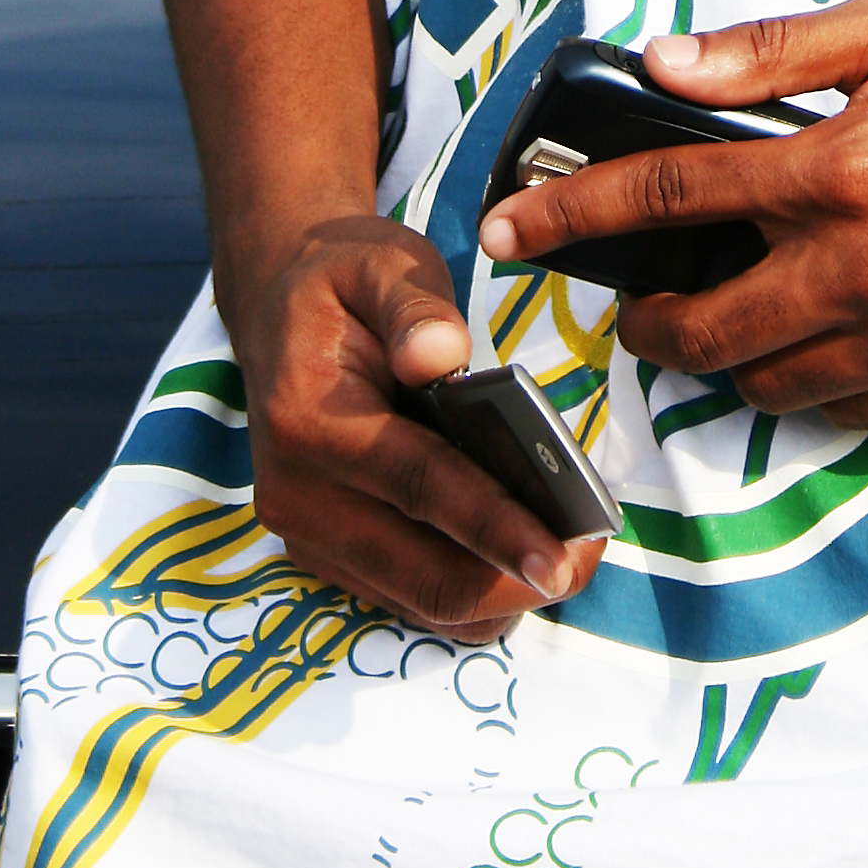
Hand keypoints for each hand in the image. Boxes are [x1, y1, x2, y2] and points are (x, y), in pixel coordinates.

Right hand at [228, 213, 606, 637]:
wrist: (278, 310)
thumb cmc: (343, 282)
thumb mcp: (380, 264)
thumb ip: (413, 307)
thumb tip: (443, 356)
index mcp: (309, 422)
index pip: (421, 487)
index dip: (497, 527)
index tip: (561, 558)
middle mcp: (300, 498)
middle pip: (426, 574)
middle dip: (514, 579)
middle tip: (588, 556)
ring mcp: (308, 536)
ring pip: (423, 602)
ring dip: (500, 592)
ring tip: (567, 551)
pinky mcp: (327, 555)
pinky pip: (410, 596)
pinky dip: (471, 587)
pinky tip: (516, 547)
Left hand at [477, 0, 867, 428]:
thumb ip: (770, 50)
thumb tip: (661, 65)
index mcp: (841, 167)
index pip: (669, 200)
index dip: (572, 218)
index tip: (507, 233)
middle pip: (703, 323)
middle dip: (643, 317)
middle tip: (630, 300)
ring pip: (766, 382)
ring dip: (719, 358)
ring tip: (714, 319)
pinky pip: (842, 409)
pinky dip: (803, 383)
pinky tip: (803, 339)